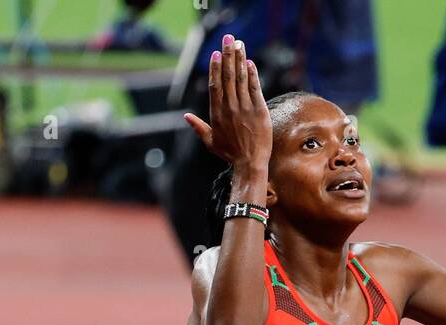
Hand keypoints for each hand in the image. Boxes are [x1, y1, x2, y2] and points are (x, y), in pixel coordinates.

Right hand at [184, 33, 271, 170]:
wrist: (250, 164)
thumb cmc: (230, 154)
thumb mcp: (211, 142)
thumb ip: (198, 127)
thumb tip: (185, 117)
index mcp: (217, 113)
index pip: (215, 85)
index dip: (215, 68)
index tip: (215, 54)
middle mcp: (230, 108)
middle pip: (228, 76)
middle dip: (227, 55)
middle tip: (227, 39)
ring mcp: (245, 108)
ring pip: (240, 78)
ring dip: (240, 59)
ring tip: (239, 44)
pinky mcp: (259, 110)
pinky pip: (254, 88)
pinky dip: (252, 74)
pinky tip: (250, 62)